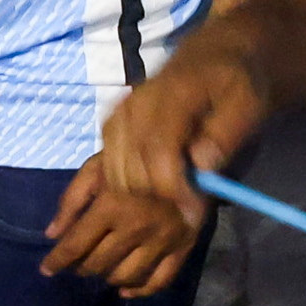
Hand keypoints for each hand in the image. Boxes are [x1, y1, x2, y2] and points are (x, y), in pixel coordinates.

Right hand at [50, 38, 271, 297]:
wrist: (219, 52)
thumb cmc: (237, 80)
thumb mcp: (247, 102)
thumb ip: (225, 134)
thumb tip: (202, 165)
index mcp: (169, 98)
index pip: (159, 153)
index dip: (173, 190)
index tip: (191, 219)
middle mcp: (134, 109)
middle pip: (129, 170)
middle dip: (141, 212)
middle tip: (157, 243)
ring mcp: (119, 119)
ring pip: (108, 175)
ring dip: (109, 213)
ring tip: (100, 253)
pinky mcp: (114, 129)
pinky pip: (93, 168)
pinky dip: (79, 199)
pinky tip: (59, 229)